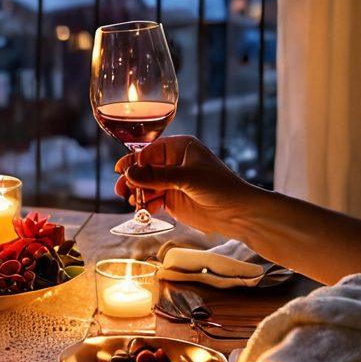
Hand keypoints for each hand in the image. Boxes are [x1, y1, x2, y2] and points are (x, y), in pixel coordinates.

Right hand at [114, 135, 258, 234]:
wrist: (238, 213)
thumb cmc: (220, 187)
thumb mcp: (187, 178)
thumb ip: (157, 176)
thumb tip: (130, 172)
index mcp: (180, 148)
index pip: (150, 150)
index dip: (134, 160)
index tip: (122, 170)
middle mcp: (174, 163)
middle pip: (144, 168)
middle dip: (132, 178)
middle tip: (122, 189)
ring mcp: (172, 182)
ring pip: (146, 185)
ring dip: (137, 193)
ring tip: (132, 201)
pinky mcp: (172, 200)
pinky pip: (152, 200)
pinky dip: (145, 205)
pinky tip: (143, 211)